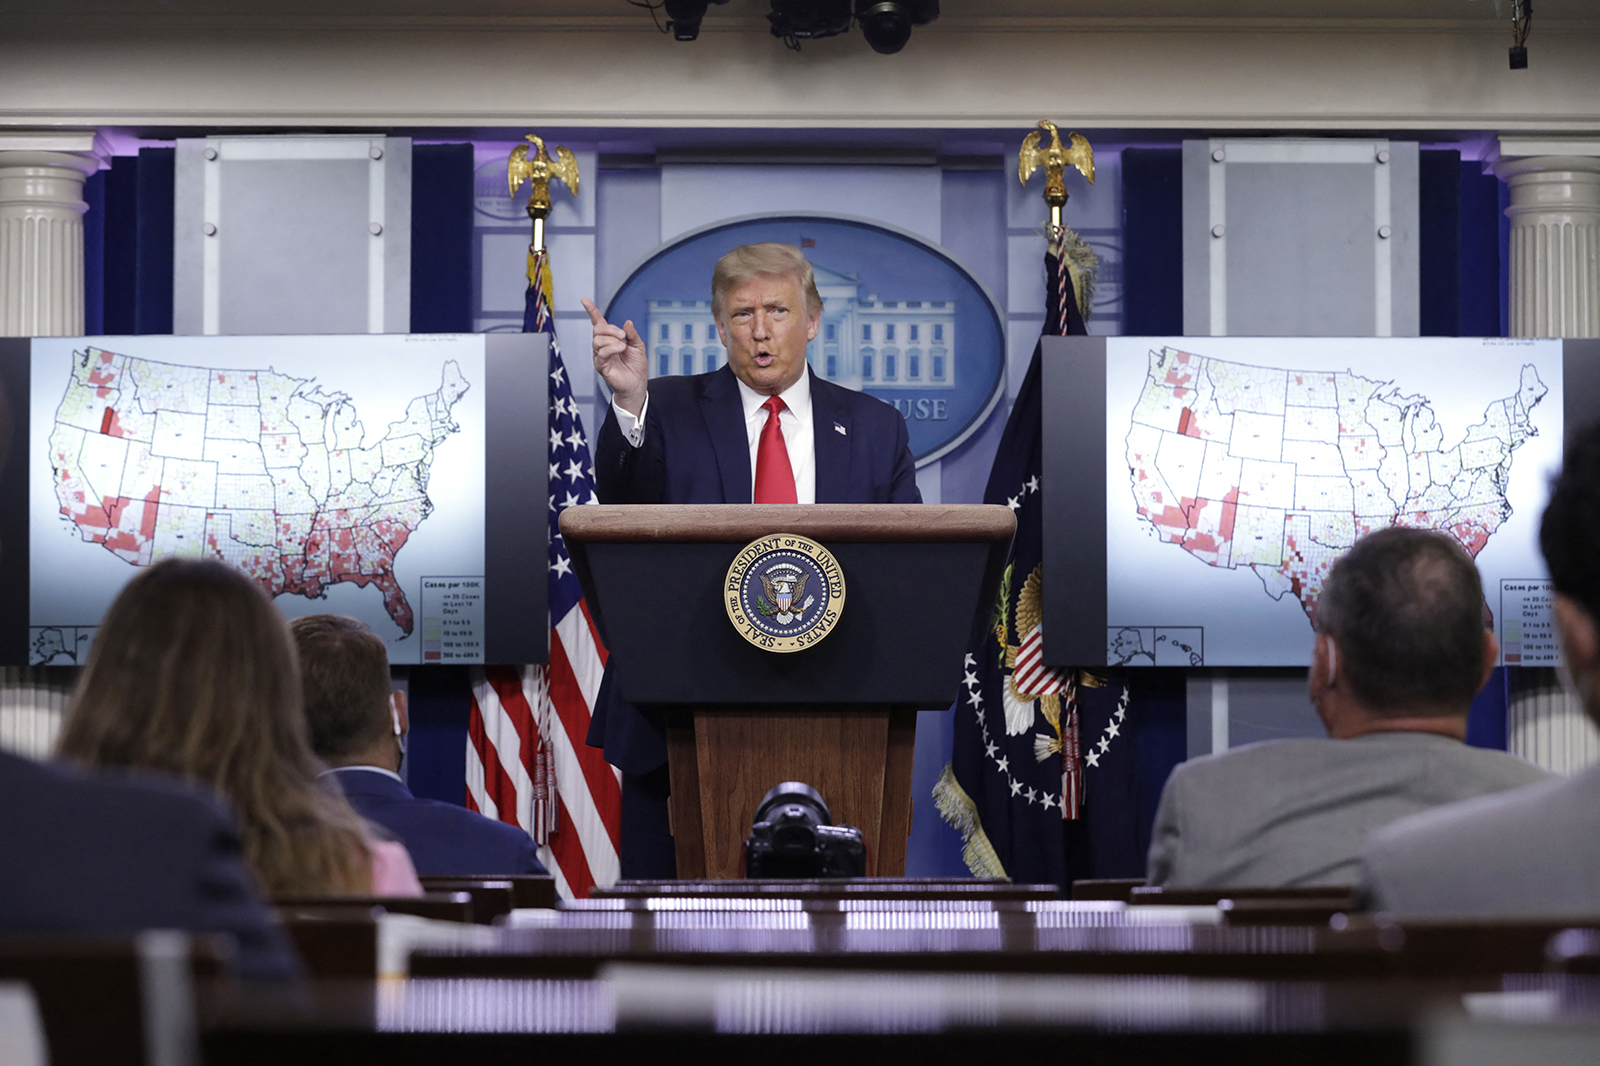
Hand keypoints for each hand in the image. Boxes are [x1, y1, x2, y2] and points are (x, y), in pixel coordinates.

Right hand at [582, 297, 646, 416]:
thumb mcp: (638, 346)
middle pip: (597, 330)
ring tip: (623, 346)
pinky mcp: (601, 366)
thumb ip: (632, 334)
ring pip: (597, 340)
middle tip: (623, 336)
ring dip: (612, 339)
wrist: (637, 384)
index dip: (591, 311)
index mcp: (610, 339)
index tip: (584, 300)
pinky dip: (611, 348)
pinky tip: (621, 349)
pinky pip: (601, 353)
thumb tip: (627, 322)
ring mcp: (599, 356)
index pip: (597, 322)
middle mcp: (602, 346)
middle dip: (611, 329)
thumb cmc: (636, 366)